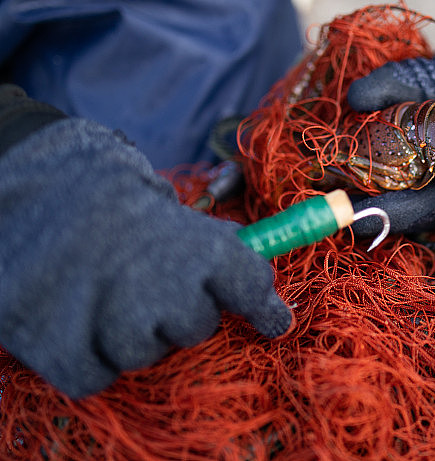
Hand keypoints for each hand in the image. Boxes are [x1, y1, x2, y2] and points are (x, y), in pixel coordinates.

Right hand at [0, 88, 291, 397]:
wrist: (27, 192)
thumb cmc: (108, 201)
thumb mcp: (169, 208)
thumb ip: (213, 242)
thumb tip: (254, 269)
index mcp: (202, 249)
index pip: (252, 289)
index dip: (264, 307)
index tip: (274, 320)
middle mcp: (167, 288)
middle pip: (196, 329)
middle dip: (177, 312)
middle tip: (144, 281)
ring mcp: (113, 320)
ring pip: (146, 356)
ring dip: (128, 333)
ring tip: (99, 291)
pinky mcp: (61, 347)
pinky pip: (97, 376)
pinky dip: (87, 357)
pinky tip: (72, 318)